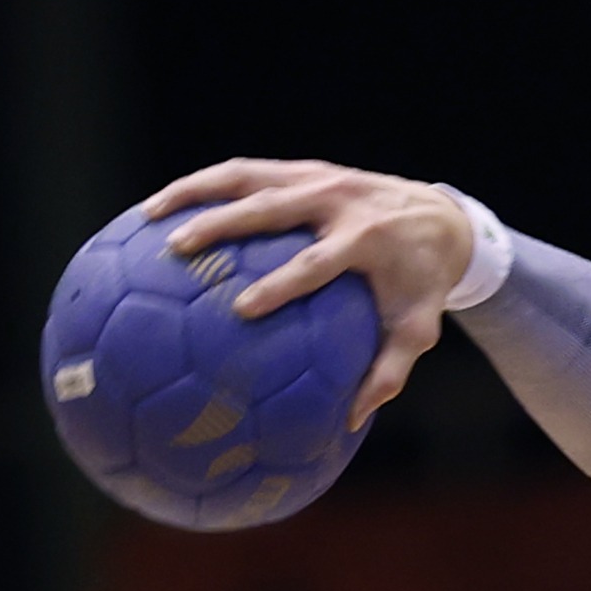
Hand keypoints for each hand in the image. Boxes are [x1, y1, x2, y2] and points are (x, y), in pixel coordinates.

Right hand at [147, 159, 466, 425]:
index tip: (242, 310)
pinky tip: (164, 206)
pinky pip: (245, 172)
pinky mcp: (300, 168)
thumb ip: (387, 373)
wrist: (440, 218)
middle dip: (222, 224)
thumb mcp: (415, 330)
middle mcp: (336, 200)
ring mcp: (315, 177)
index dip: (278, 285)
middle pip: (270, 208)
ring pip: (246, 176)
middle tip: (178, 249)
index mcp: (365, 240)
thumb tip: (353, 421)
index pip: (314, 264)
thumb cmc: (421, 286)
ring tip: (150, 216)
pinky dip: (202, 184)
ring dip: (194, 191)